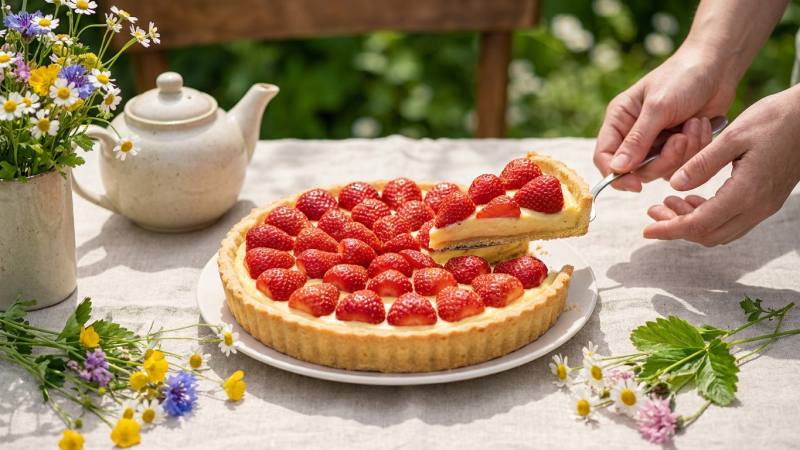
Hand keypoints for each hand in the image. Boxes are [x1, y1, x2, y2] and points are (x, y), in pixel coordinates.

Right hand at [593, 45, 735, 190]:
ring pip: (662, 170)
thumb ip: (637, 140)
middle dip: (663, 160)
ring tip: (694, 124)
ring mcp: (656, 143)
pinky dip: (696, 147)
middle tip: (680, 140)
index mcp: (619, 120)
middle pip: (636, 170)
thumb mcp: (658, 108)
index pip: (604, 157)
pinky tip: (700, 125)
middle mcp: (634, 134)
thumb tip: (617, 170)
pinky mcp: (677, 147)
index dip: (616, 175)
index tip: (636, 185)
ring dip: (683, 151)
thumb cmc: (682, 78)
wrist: (717, 67)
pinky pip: (683, 164)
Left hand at [643, 86, 799, 245]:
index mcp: (745, 193)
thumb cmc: (775, 119)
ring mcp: (764, 207)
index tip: (646, 229)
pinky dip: (708, 217)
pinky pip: (732, 221)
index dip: (669, 230)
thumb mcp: (734, 136)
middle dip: (676, 228)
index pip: (698, 224)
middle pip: (708, 234)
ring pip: (720, 232)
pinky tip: (692, 198)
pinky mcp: (767, 201)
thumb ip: (703, 163)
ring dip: (691, 223)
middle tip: (652, 212)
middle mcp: (756, 207)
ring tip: (667, 204)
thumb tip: (674, 185)